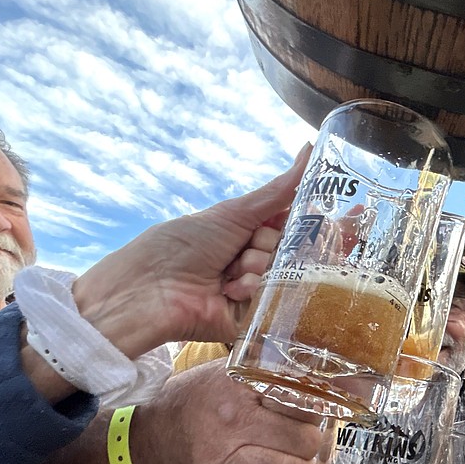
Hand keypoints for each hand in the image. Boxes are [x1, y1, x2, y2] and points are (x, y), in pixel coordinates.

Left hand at [72, 145, 311, 357]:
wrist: (153, 287)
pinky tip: (226, 291)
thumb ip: (278, 190)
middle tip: (246, 245)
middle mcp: (249, 259)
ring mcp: (250, 288)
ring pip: (278, 272)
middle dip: (266, 243)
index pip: (286, 222)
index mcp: (244, 232)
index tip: (308, 212)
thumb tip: (310, 147)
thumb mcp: (234, 212)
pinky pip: (269, 298)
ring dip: (254, 266)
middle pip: (285, 247)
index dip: (295, 219)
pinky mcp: (249, 316)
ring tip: (228, 271)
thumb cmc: (185, 243)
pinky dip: (248, 289)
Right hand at [131, 359, 330, 463]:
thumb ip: (265, 371)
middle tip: (310, 444)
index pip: (298, 400)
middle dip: (313, 445)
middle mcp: (232, 422)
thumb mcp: (223, 372)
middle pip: (300, 440)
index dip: (315, 410)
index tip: (316, 415)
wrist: (148, 440)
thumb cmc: (192, 402)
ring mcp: (224, 460)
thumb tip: (320, 377)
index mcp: (237, 386)